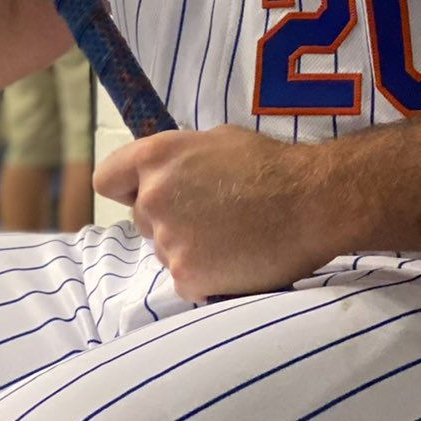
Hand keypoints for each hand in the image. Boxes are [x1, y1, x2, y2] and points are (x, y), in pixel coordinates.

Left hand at [94, 127, 336, 300]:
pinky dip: (208, 276)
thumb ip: (178, 160)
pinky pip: (186, 280)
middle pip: (142, 220)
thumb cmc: (271, 165)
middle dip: (170, 220)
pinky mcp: (187, 277)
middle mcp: (153, 198)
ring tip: (234, 236)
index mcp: (156, 158)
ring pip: (166, 251)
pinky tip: (238, 259)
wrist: (313, 201)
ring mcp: (168, 241)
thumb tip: (167, 175)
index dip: (127, 189)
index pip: (107, 180)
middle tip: (214, 216)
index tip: (148, 194)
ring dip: (191, 248)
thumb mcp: (215, 141)